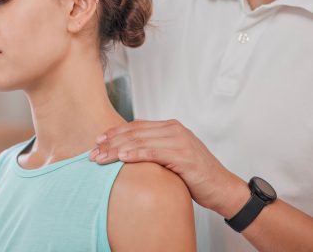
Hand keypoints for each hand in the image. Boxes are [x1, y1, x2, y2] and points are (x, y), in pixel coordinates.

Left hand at [90, 119, 248, 215]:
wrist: (222, 187)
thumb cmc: (195, 174)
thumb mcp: (172, 156)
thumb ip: (154, 148)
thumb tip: (127, 151)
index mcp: (170, 127)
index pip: (136, 126)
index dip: (114, 132)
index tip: (97, 140)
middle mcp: (173, 129)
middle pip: (134, 132)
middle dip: (110, 142)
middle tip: (92, 152)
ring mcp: (178, 140)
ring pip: (139, 140)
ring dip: (116, 149)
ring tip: (100, 157)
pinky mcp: (182, 154)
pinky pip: (153, 151)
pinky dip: (135, 153)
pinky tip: (121, 157)